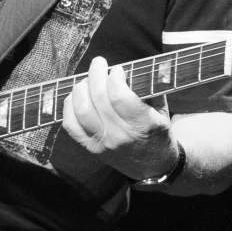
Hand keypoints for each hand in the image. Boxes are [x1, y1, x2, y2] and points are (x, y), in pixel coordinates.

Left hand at [61, 56, 179, 180]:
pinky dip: (69, 106)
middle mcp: (120, 135)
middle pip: (98, 99)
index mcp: (142, 125)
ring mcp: (102, 143)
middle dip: (96, 74)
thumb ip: (150, 89)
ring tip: (87, 80)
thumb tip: (133, 67)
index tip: (118, 69)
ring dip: (81, 88)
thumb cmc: (158, 134)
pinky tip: (77, 96)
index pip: (120, 96)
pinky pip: (70, 125)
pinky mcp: (90, 148)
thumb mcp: (162, 111)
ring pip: (81, 110)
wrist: (153, 167)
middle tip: (99, 63)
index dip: (115, 78)